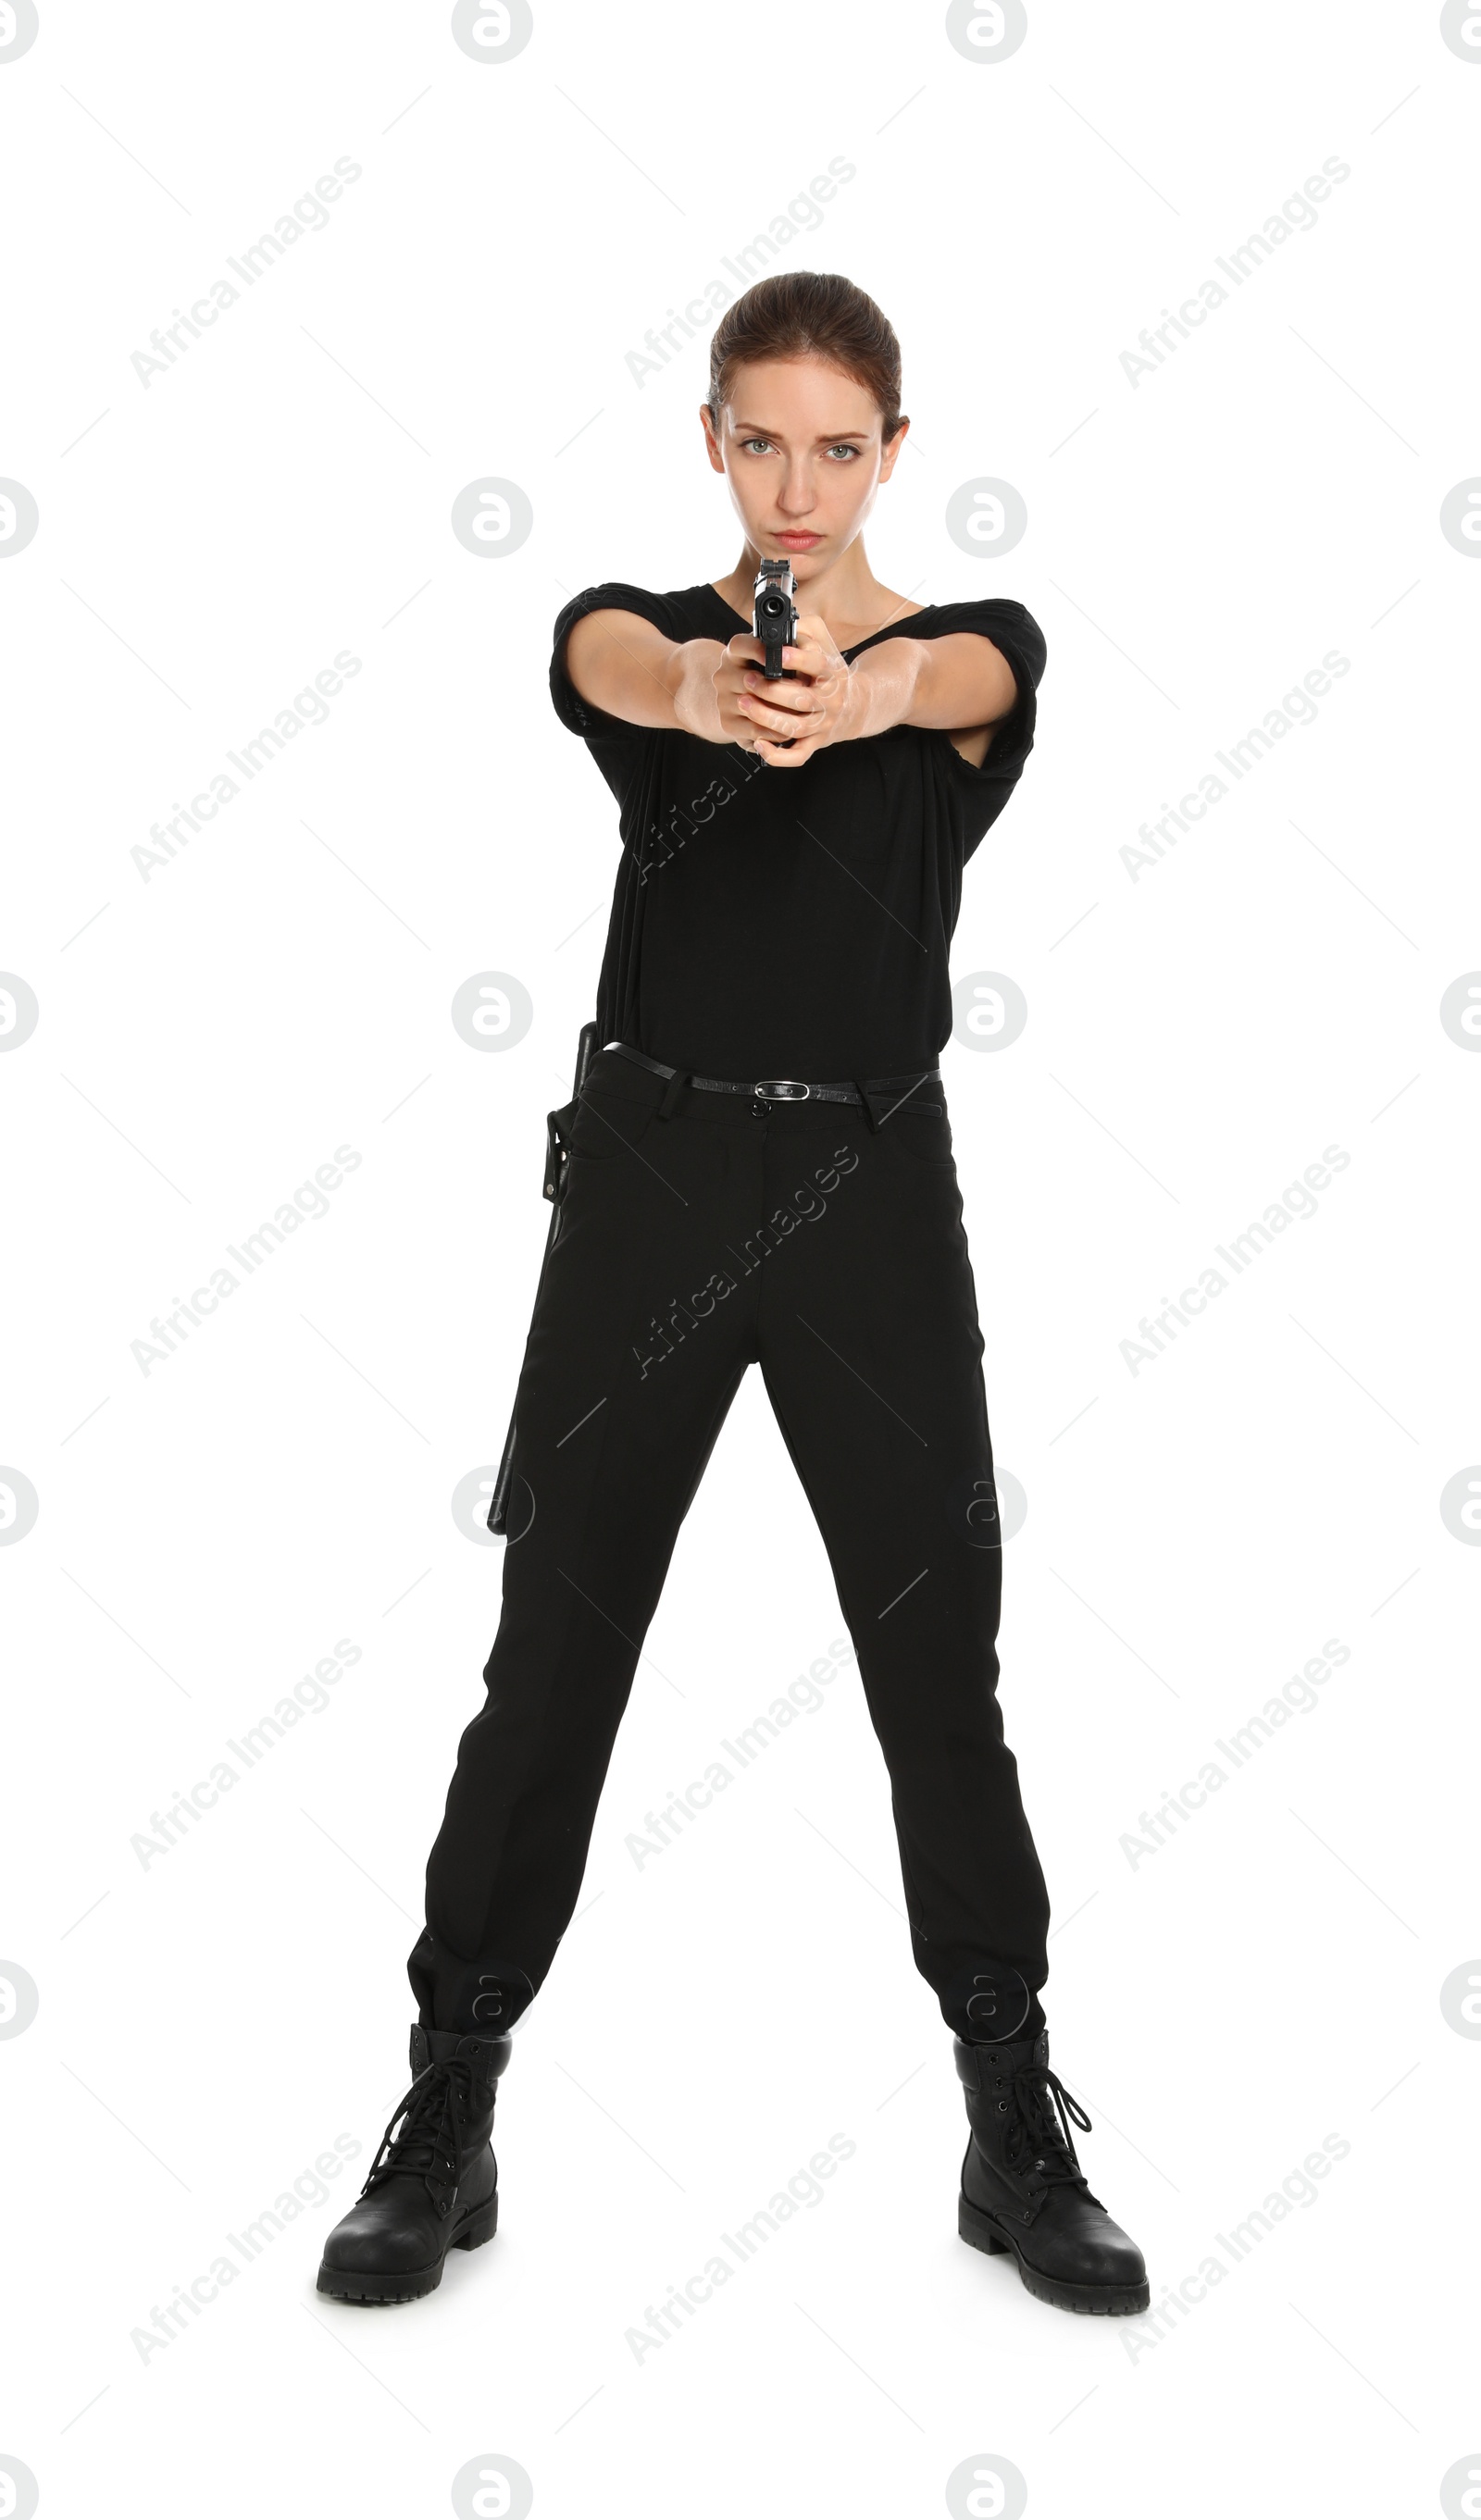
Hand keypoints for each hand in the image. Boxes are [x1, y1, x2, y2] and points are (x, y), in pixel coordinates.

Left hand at [712, 615, 853, 766]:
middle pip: (801, 700)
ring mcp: (822, 725)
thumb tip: (784, 623)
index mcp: (832, 673)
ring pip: (795, 728)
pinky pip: (797, 756)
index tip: (778, 653)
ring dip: (767, 718)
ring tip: (743, 704)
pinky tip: (758, 744)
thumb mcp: (824, 643)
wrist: (853, 707)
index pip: (818, 665)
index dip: (798, 659)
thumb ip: (805, 630)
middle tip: (747, 680)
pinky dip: (777, 755)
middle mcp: (830, 701)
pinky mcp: (814, 744)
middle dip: (771, 691)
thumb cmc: (829, 672)